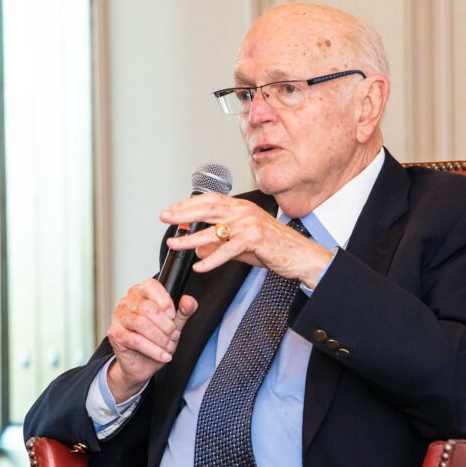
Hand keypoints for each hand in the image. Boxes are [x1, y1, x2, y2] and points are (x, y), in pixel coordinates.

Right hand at [105, 278, 196, 401]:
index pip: (151, 286)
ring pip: (141, 324)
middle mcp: (127, 302)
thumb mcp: (173, 325)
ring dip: (160, 338)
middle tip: (173, 335)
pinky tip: (163, 355)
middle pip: (147, 308)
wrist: (142, 364)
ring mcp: (119, 317)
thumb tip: (189, 301)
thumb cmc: (155, 341)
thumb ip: (182, 312)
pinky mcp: (115, 334)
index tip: (173, 316)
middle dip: (165, 325)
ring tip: (168, 347)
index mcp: (140, 293)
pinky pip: (136, 340)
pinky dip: (153, 350)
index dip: (165, 302)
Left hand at [160, 193, 332, 286]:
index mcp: (241, 207)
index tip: (172, 209)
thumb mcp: (243, 245)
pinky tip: (200, 266)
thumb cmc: (275, 247)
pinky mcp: (255, 239)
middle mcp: (244, 211)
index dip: (189, 204)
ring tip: (175, 244)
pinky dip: (212, 259)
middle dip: (183, 213)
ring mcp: (249, 224)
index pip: (210, 200)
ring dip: (191, 239)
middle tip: (165, 218)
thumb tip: (199, 251)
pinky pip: (228, 250)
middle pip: (207, 209)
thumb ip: (220, 246)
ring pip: (214, 231)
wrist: (300, 255)